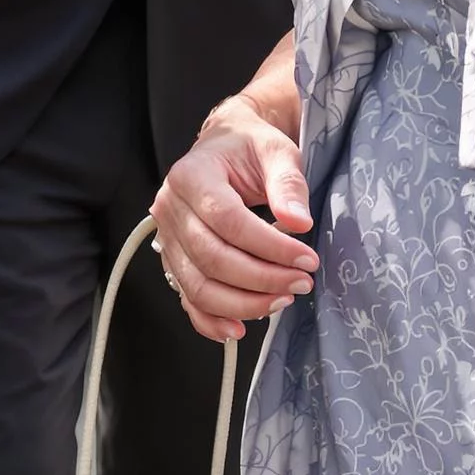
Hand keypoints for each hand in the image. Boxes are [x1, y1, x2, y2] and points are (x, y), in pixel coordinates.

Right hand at [152, 94, 316, 343]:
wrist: (225, 146)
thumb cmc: (250, 147)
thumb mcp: (276, 151)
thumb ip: (288, 184)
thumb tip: (300, 224)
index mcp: (191, 174)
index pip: (228, 220)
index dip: (269, 246)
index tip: (307, 259)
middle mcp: (169, 207)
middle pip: (211, 257)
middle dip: (261, 279)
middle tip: (301, 283)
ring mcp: (167, 236)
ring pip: (198, 286)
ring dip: (243, 303)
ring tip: (283, 300)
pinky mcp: (173, 259)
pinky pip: (187, 299)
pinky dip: (211, 321)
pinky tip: (240, 329)